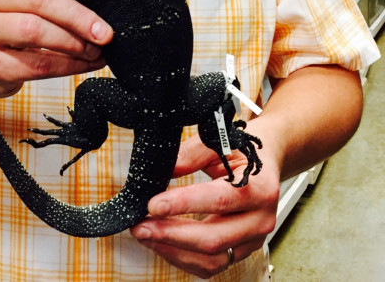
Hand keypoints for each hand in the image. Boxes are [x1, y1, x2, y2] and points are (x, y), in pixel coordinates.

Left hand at [130, 133, 279, 278]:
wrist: (265, 162)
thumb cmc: (241, 150)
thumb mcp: (219, 141)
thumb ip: (191, 154)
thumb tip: (162, 169)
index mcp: (259, 189)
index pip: (218, 200)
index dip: (183, 204)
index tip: (154, 204)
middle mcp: (260, 220)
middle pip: (214, 239)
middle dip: (171, 235)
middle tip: (140, 226)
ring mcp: (252, 240)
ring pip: (212, 259)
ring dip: (173, 251)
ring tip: (145, 235)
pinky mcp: (241, 251)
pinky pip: (212, 265)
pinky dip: (183, 258)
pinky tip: (162, 244)